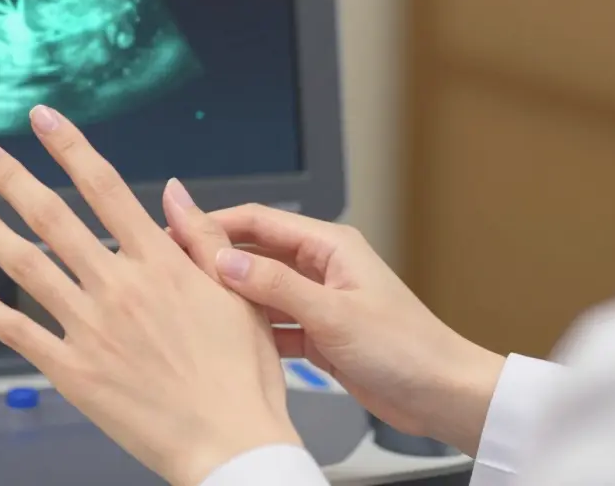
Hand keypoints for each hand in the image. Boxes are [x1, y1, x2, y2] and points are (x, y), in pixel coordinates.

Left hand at [0, 106, 300, 485]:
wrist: (230, 443)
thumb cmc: (243, 376)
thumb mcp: (238, 293)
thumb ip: (203, 239)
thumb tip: (173, 192)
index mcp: (162, 265)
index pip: (105, 188)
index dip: (70, 148)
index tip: (44, 121)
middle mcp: (120, 288)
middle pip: (54, 218)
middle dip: (13, 179)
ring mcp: (91, 329)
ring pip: (27, 267)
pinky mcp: (73, 371)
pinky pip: (18, 333)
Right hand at [175, 204, 505, 455]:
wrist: (440, 393)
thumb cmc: (406, 347)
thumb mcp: (333, 313)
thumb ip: (276, 286)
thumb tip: (224, 260)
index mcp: (331, 245)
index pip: (260, 221)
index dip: (216, 223)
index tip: (177, 230)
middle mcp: (323, 267)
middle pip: (257, 253)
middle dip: (217, 259)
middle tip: (173, 268)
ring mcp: (320, 301)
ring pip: (262, 291)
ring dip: (232, 297)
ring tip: (189, 305)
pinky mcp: (320, 335)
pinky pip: (275, 324)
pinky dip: (253, 330)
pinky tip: (227, 339)